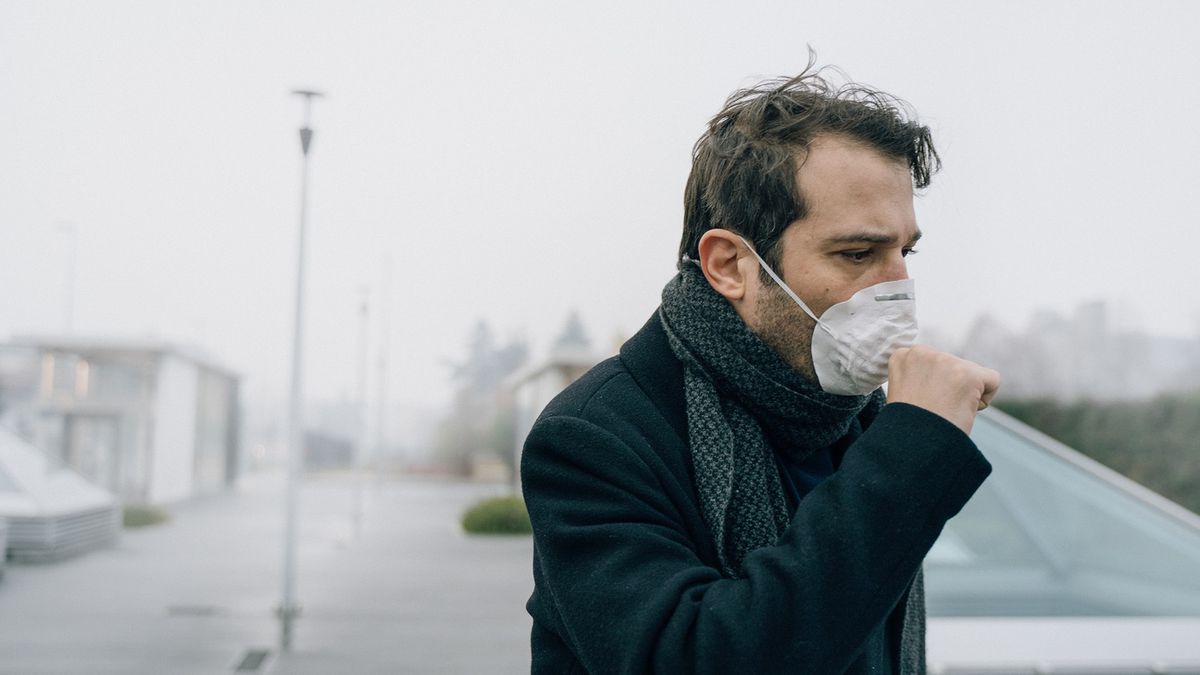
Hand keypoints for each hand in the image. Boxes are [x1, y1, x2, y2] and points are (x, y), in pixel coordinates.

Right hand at [886, 345, 1000, 434]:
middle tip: (933, 410)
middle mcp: (922, 353)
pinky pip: (992, 380)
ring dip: (963, 395)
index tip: (921, 402)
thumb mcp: (905, 392)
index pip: (931, 362)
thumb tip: (945, 375)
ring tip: (944, 412)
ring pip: (971, 374)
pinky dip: (984, 399)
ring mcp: (946, 361)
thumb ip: (920, 375)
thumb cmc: (910, 428)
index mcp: (903, 356)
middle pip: (953, 366)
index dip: (931, 386)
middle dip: (949, 388)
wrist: (913, 448)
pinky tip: (964, 411)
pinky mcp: (969, 374)